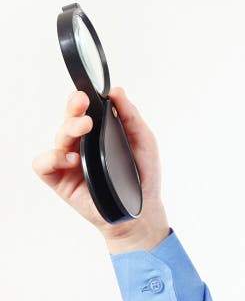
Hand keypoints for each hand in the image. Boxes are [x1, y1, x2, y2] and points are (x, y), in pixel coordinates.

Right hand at [32, 87, 170, 253]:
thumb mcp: (144, 141)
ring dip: (68, 129)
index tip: (87, 94)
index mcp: (100, 132)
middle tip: (82, 104)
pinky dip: (52, 158)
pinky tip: (71, 159)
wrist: (140, 208)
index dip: (81, 101)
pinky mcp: (61, 180)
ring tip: (84, 128)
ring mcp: (70, 162)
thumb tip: (117, 92)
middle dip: (73, 110)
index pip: (85, 111)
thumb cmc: (142, 174)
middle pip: (69, 121)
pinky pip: (44, 165)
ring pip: (58, 139)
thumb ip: (131, 117)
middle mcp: (83, 144)